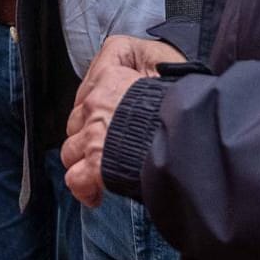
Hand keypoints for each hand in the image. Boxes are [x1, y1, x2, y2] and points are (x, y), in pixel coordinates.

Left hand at [60, 37, 180, 207]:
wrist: (188, 126)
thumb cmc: (179, 100)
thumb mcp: (163, 66)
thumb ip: (148, 68)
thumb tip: (145, 68)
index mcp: (111, 78)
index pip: (88, 89)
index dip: (96, 107)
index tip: (106, 117)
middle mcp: (96, 105)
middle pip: (77, 122)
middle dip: (87, 136)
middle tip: (106, 146)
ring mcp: (93, 135)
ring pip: (71, 150)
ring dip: (84, 161)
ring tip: (100, 169)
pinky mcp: (97, 163)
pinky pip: (77, 179)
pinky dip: (84, 188)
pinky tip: (94, 193)